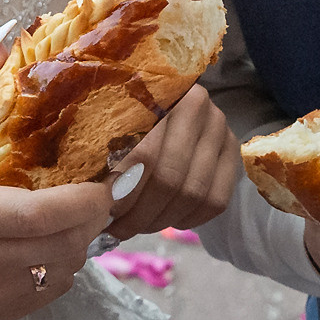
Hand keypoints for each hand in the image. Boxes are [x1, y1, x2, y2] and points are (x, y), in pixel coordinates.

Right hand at [0, 50, 115, 319]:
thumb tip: (1, 49)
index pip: (44, 214)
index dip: (87, 197)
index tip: (107, 172)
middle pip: (67, 244)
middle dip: (92, 214)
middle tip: (93, 184)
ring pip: (65, 272)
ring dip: (78, 240)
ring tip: (68, 211)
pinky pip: (49, 294)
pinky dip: (60, 267)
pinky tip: (45, 243)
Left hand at [106, 86, 240, 239]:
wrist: (164, 103)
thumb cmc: (123, 115)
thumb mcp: (105, 121)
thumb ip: (97, 148)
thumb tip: (88, 199)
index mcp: (160, 92)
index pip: (144, 155)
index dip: (122, 191)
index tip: (102, 211)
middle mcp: (197, 104)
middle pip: (170, 178)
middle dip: (140, 213)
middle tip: (118, 228)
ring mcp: (219, 127)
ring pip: (194, 193)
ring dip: (162, 220)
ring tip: (137, 225)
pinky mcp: (232, 150)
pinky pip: (216, 200)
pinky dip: (189, 219)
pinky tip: (166, 218)